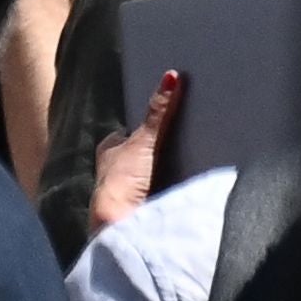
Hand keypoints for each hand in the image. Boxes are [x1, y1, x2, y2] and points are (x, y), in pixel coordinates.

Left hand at [89, 70, 181, 235]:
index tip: (167, 121)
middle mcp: (113, 167)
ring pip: (147, 174)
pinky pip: (157, 193)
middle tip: (186, 144)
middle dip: (157, 150)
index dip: (147, 127)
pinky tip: (183, 190)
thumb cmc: (121, 179)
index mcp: (110, 148)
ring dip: (163, 172)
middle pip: (140, 153)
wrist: (120, 223)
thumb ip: (158, 113)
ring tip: (191, 166)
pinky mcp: (138, 206)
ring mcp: (124, 188)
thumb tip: (171, 76)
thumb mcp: (143, 141)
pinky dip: (168, 190)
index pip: (130, 132)